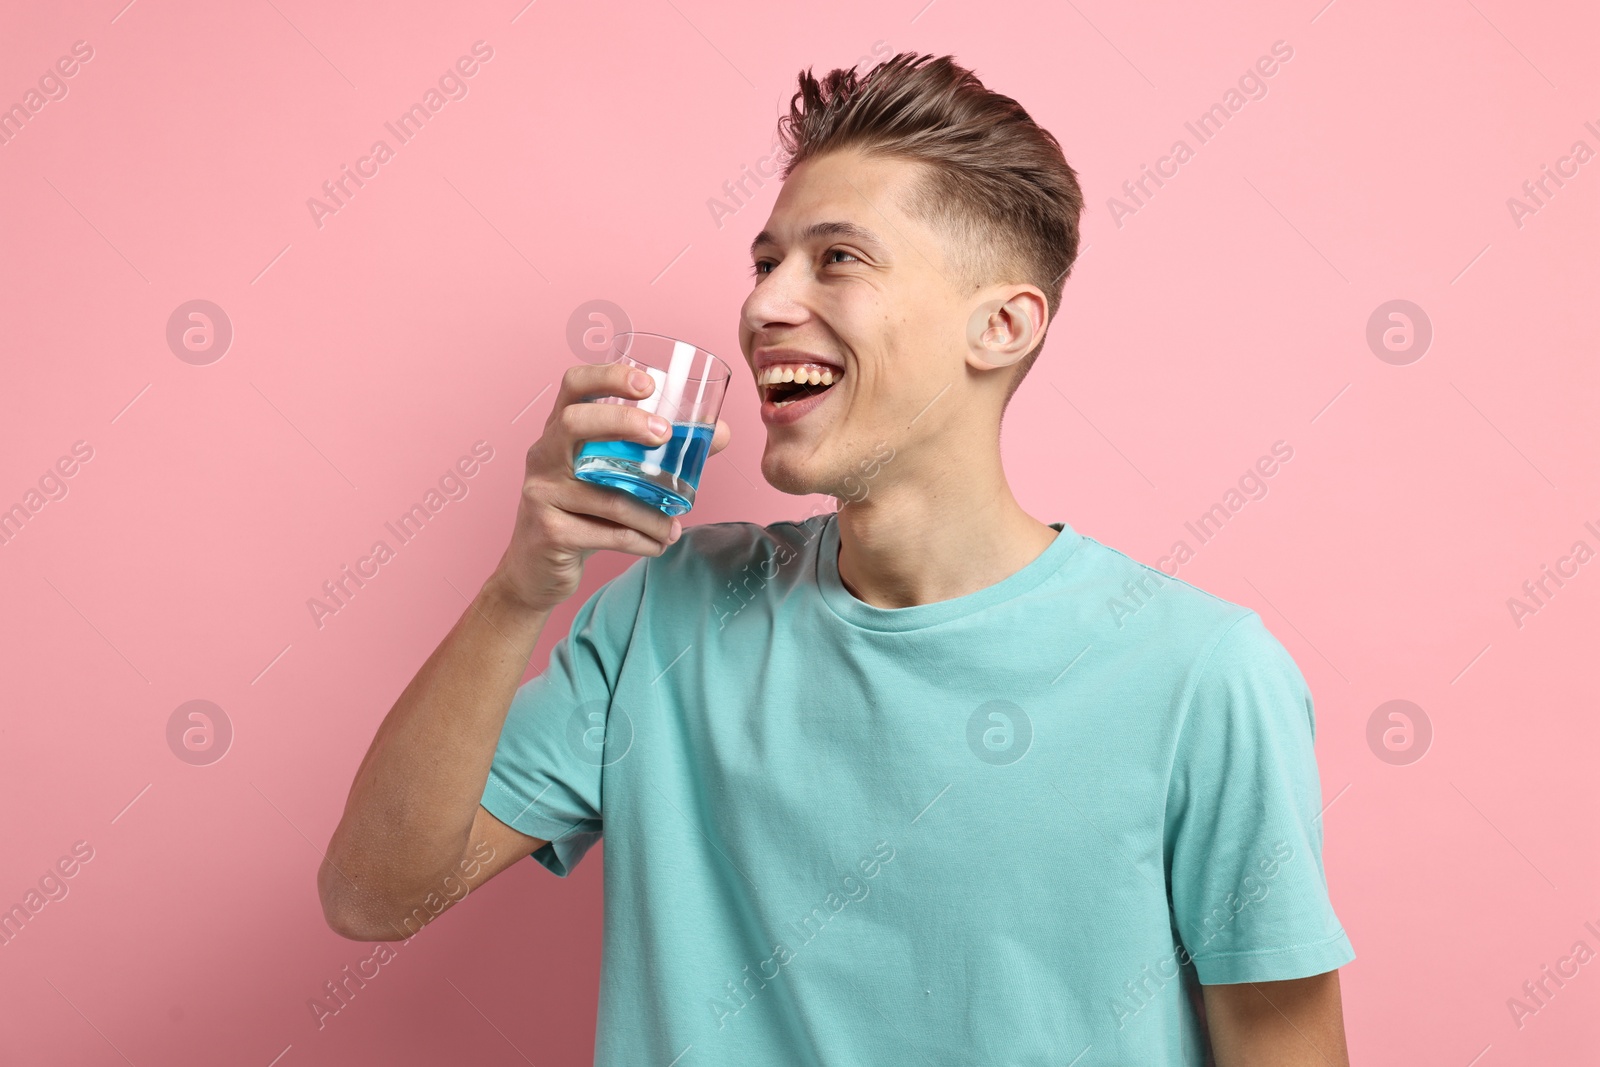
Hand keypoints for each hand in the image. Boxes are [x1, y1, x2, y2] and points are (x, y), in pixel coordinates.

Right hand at [486, 361, 731, 613]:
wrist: (536, 570)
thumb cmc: (583, 513)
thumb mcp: (613, 477)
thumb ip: (659, 454)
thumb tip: (719, 433)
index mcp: (560, 431)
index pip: (573, 386)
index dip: (608, 376)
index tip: (647, 384)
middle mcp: (544, 454)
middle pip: (576, 423)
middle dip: (624, 423)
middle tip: (665, 436)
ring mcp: (542, 492)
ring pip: (607, 497)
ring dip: (651, 515)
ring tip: (674, 526)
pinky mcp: (550, 531)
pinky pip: (607, 534)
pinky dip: (641, 541)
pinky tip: (657, 545)